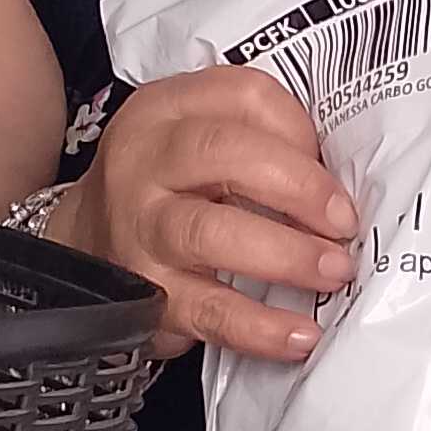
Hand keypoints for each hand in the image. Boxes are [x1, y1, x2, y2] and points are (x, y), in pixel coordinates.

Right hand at [58, 67, 354, 362]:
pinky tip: (300, 335)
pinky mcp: (147, 295)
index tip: (333, 164)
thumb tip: (341, 184)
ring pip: (211, 231)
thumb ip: (260, 141)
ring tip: (334, 271)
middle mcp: (144, 161)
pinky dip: (261, 326)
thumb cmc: (167, 190)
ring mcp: (141, 229)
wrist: (86, 249)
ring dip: (287, 254)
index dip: (300, 129)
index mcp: (166, 110)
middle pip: (224, 152)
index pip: (244, 95)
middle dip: (299, 187)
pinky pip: (208, 310)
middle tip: (344, 222)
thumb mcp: (197, 141)